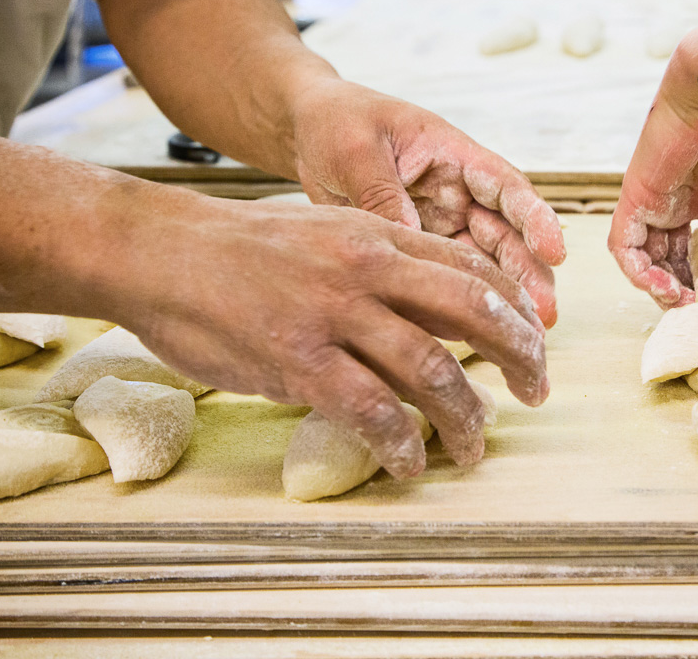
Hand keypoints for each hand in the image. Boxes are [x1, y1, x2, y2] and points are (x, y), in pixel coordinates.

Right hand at [115, 195, 548, 478]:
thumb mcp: (328, 232)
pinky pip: (372, 411)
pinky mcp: (298, 359)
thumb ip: (386, 265)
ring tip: (475, 448)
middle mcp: (370, 269)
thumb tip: (442, 310)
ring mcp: (335, 314)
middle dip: (520, 357)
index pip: (474, 270)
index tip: (534, 342)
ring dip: (466, 418)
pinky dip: (402, 444)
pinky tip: (410, 463)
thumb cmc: (244, 248)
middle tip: (536, 392)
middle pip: (475, 313)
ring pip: (432, 371)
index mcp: (380, 235)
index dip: (516, 310)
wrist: (161, 252)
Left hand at [290, 80, 565, 326]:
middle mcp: (458, 190)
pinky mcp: (421, 246)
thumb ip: (383, 193)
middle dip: (530, 272)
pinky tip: (477, 333)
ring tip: (526, 333)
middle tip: (544, 314)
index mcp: (453, 154)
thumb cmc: (337, 123)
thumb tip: (408, 238)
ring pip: (487, 261)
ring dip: (507, 294)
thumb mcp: (356, 151)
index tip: (555, 252)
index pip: (505, 187)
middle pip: (507, 233)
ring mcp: (443, 220)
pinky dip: (466, 302)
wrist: (308, 132)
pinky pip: (451, 276)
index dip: (535, 219)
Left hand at [609, 42, 697, 307]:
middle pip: (672, 258)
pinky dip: (638, 272)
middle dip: (684, 289)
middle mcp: (681, 199)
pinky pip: (625, 245)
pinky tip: (663, 287)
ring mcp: (656, 198)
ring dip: (660, 288)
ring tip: (682, 303)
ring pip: (646, 257)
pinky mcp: (635, 195)